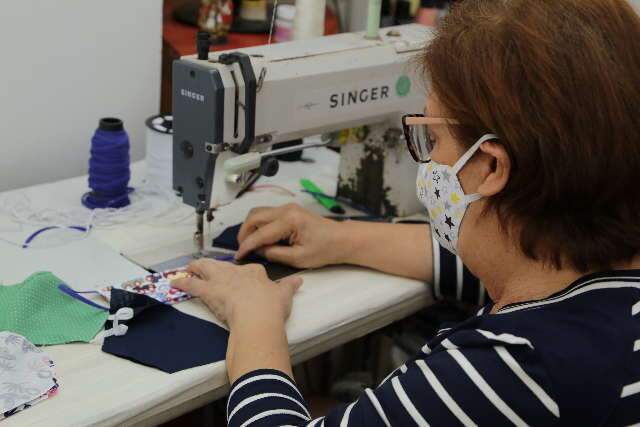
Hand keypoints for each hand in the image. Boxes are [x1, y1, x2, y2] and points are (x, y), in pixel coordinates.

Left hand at [171, 259, 302, 327]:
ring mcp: (222, 281)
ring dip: (196, 268)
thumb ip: (290, 286)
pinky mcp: (209, 291)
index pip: (250, 269)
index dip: (245, 274)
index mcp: (256, 273)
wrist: (258, 316)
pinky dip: (183, 283)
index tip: (243, 279)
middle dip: (215, 266)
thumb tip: (299, 280)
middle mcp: (238, 273)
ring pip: (206, 269)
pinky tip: (175, 282)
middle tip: (208, 268)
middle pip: (224, 266)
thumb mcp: (285, 295)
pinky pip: (193, 284)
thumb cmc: (272, 307)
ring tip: (188, 268)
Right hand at [236, 203, 345, 267]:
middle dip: (244, 233)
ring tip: (250, 244)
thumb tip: (257, 251)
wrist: (342, 239)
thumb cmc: (324, 250)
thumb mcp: (298, 258)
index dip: (246, 246)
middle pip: (254, 216)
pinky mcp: (289, 210)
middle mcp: (286, 209)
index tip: (238, 257)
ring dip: (250, 227)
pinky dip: (259, 225)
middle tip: (242, 249)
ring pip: (258, 213)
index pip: (260, 233)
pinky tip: (260, 238)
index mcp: (289, 221)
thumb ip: (274, 254)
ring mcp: (287, 207)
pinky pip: (267, 214)